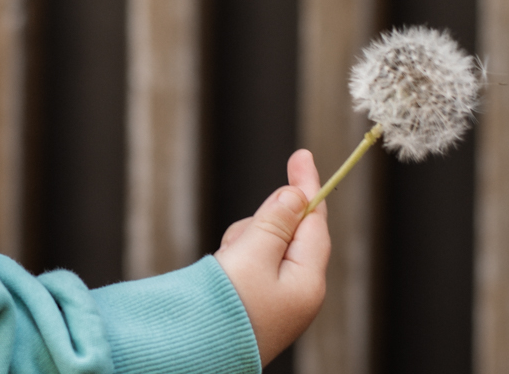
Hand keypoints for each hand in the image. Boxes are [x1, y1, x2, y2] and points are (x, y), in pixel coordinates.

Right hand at [213, 150, 329, 365]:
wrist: (194, 354)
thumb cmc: (225, 310)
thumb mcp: (252, 256)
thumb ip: (275, 221)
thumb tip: (296, 196)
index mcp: (307, 281)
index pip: (314, 221)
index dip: (308, 186)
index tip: (301, 155)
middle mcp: (299, 292)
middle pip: (289, 231)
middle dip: (263, 224)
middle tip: (239, 243)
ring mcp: (279, 300)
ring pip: (266, 246)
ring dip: (245, 242)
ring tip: (225, 266)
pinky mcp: (258, 304)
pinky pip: (251, 264)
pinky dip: (237, 260)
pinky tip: (222, 276)